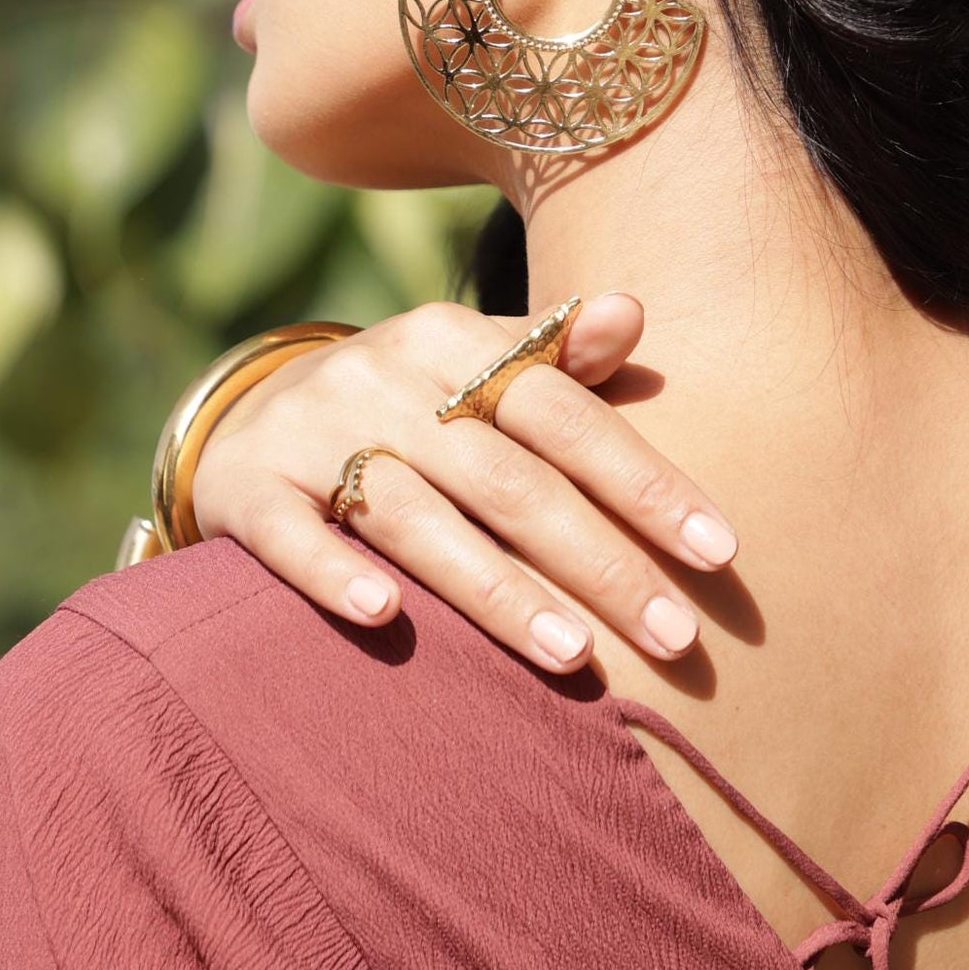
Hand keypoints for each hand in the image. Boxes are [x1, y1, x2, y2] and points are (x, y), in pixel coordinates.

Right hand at [189, 294, 733, 671]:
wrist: (250, 413)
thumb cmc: (407, 404)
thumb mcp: (472, 364)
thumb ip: (556, 351)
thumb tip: (635, 311)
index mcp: (452, 342)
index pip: (566, 415)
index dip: (645, 483)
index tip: (719, 552)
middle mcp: (384, 381)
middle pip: (509, 481)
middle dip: (601, 563)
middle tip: (676, 638)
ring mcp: (312, 435)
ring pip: (418, 520)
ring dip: (499, 592)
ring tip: (575, 658)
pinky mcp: (248, 492)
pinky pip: (293, 538)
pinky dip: (335, 576)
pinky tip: (386, 618)